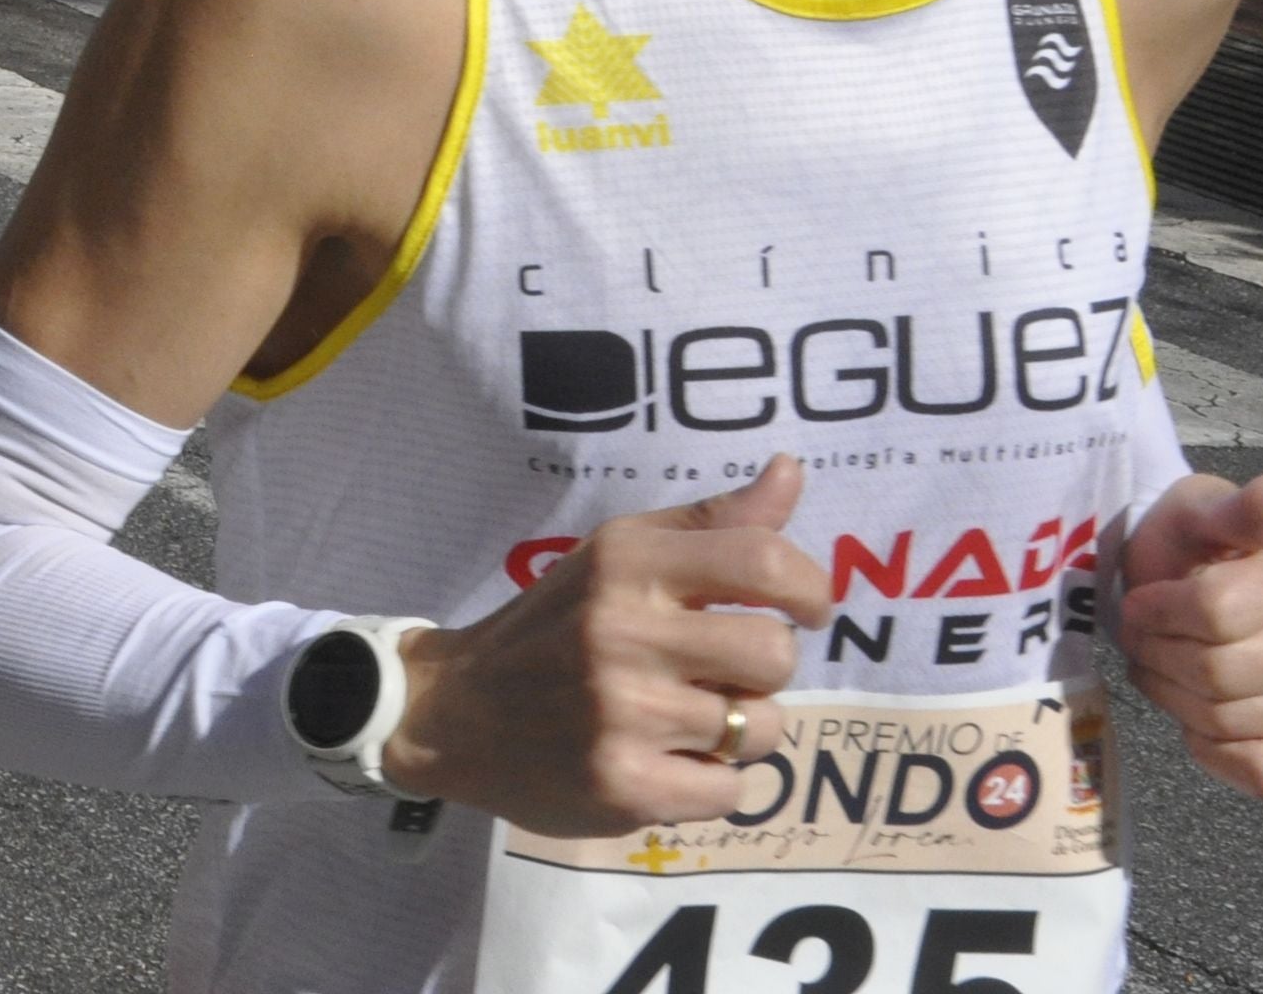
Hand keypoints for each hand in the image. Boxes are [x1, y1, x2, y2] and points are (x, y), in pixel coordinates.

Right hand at [379, 460, 829, 836]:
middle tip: (719, 674)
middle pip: (776, 654)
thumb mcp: (618, 557)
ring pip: (761, 729)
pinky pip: (730, 791)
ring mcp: (622, 713)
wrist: (453, 711)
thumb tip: (792, 471)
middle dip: (762, 671)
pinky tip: (664, 763)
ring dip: (735, 731)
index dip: (809, 589)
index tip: (800, 610)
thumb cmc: (554, 627)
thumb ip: (712, 523)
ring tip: (683, 722)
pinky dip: (709, 783)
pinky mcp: (624, 786)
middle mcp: (622, 630)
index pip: (764, 561)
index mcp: (625, 562)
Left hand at [1123, 469, 1262, 795]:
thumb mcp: (1210, 514)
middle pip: (1217, 673)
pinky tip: (1201, 721)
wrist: (1219, 596)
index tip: (1141, 604)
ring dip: (1174, 699)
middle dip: (1158, 656)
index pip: (1216, 612)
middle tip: (1141, 641)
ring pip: (1229, 722)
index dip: (1159, 612)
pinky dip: (1214, 751)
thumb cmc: (1207, 552)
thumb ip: (1236, 513)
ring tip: (1164, 670)